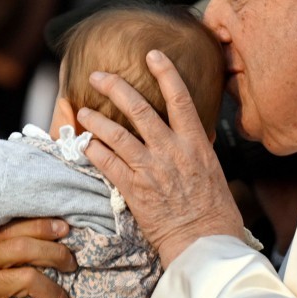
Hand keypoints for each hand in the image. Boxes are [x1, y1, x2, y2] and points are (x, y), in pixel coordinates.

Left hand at [77, 50, 244, 266]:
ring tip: (82, 111)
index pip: (180, 97)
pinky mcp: (134, 190)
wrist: (205, 242)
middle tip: (99, 76)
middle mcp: (172, 150)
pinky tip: (84, 144)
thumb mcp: (212, 171)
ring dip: (96, 120)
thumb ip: (197, 149)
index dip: (165, 72)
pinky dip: (94, 151)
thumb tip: (193, 134)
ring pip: (116, 134)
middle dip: (115, 87)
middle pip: (139, 108)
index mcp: (195, 143)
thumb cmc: (214, 212)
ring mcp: (151, 169)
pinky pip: (107, 164)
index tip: (152, 55)